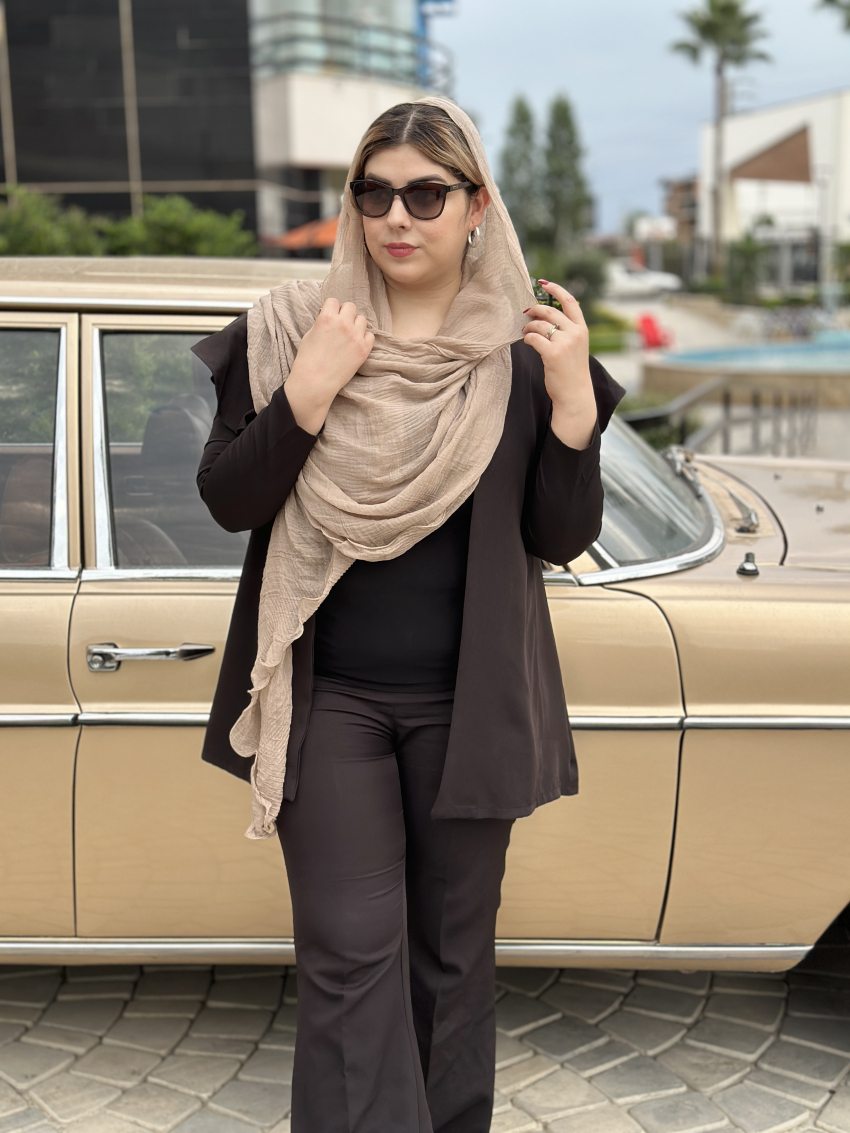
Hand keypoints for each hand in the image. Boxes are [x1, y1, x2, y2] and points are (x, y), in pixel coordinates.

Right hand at [285, 299, 374, 433]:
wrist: (315, 383)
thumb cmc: (308, 360)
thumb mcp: (309, 335)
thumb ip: (322, 322)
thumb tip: (330, 315)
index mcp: (326, 318)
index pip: (334, 301)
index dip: (331, 309)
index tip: (331, 316)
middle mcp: (343, 324)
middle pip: (350, 307)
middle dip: (345, 314)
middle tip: (340, 325)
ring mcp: (355, 336)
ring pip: (362, 319)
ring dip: (355, 325)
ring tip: (348, 336)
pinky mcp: (364, 349)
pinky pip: (370, 335)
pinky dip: (364, 338)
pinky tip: (356, 345)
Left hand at [522, 280, 596, 450]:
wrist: (574, 394)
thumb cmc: (571, 371)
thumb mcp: (575, 346)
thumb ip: (566, 330)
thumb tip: (543, 315)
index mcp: (582, 329)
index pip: (570, 301)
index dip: (556, 289)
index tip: (543, 283)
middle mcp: (575, 333)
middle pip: (550, 311)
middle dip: (534, 310)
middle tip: (526, 313)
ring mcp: (565, 343)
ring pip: (540, 324)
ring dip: (529, 326)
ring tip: (525, 331)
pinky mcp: (552, 354)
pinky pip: (533, 338)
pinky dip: (527, 338)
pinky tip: (527, 341)